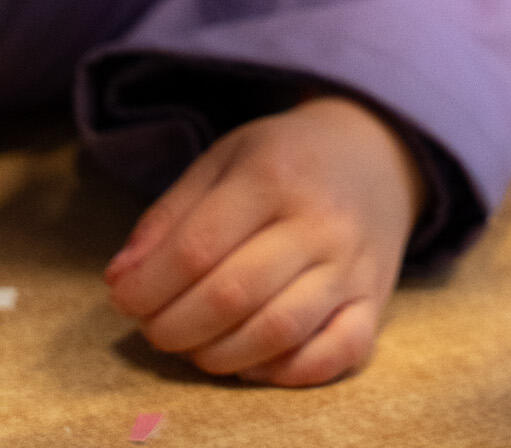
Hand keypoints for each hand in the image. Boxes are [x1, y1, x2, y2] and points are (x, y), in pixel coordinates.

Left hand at [103, 95, 425, 386]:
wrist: (377, 152)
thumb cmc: (286, 158)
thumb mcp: (225, 159)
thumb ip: (170, 216)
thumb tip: (121, 279)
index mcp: (276, 174)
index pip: (196, 248)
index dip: (146, 287)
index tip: (125, 297)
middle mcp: (321, 221)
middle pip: (231, 296)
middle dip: (173, 327)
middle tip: (155, 326)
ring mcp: (353, 265)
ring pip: (278, 333)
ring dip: (218, 355)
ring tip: (196, 343)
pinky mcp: (376, 302)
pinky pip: (334, 355)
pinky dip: (285, 372)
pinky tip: (254, 359)